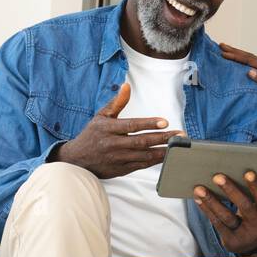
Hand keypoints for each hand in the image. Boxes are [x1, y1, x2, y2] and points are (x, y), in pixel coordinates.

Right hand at [53, 82, 183, 177]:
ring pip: (144, 155)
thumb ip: (117, 103)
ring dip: (162, 151)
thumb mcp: (101, 116)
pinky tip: (166, 156)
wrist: (77, 160)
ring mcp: (117, 158)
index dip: (149, 123)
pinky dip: (155, 161)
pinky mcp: (121, 170)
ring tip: (177, 146)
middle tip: (179, 134)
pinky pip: (141, 165)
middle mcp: (113, 144)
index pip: (131, 125)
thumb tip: (127, 86)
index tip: (165, 121)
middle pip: (141, 141)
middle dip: (162, 138)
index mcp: (108, 128)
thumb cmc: (92, 134)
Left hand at [192, 170, 256, 254]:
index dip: (256, 187)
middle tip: (218, 177)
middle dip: (230, 190)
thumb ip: (253, 199)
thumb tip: (233, 177)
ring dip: (211, 201)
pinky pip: (216, 223)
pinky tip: (199, 200)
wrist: (254, 248)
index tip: (248, 173)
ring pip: (226, 216)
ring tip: (200, 189)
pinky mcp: (230, 241)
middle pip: (244, 206)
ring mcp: (244, 236)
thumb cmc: (255, 221)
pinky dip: (207, 210)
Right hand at [219, 42, 256, 114]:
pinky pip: (254, 66)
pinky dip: (245, 62)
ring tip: (228, 51)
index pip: (250, 60)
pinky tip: (241, 64)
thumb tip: (249, 71)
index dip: (236, 56)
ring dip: (239, 55)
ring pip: (251, 60)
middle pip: (249, 57)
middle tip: (221, 46)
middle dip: (235, 51)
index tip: (223, 53)